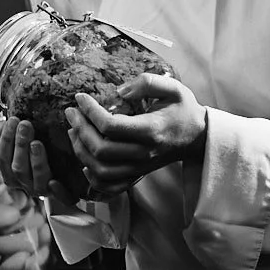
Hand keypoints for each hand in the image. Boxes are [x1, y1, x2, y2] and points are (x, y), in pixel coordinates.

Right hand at [0, 115, 54, 199]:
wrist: (64, 175)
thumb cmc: (38, 155)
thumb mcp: (22, 145)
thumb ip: (10, 137)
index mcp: (11, 173)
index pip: (3, 157)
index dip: (6, 139)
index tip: (13, 120)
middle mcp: (24, 184)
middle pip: (18, 168)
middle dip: (20, 145)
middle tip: (25, 125)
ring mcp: (41, 190)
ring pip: (36, 180)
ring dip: (35, 161)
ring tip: (37, 143)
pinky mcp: (59, 195)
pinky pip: (58, 196)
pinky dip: (56, 190)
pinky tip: (55, 182)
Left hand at [65, 74, 206, 195]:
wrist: (198, 136)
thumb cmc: (184, 109)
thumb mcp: (173, 88)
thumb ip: (147, 83)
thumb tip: (119, 91)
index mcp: (150, 130)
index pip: (110, 126)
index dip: (90, 111)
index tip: (80, 97)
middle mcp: (143, 152)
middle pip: (101, 149)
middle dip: (80, 129)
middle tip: (71, 112)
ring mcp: (140, 167)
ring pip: (101, 170)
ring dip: (81, 151)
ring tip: (73, 131)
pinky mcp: (138, 175)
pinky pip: (110, 186)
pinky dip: (93, 179)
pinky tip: (85, 162)